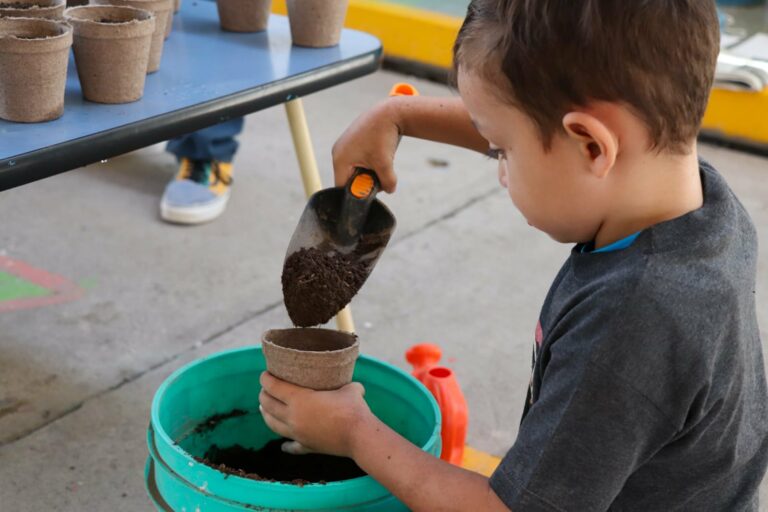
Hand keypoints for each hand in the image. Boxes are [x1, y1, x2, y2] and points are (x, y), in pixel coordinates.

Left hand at [258, 372, 372, 457]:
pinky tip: (284, 445)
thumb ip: (345, 385)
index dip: (266, 379)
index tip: (264, 374)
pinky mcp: (306, 446)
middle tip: (265, 389)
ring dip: (266, 415)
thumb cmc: (353, 408)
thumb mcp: (349, 388)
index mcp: (299, 399)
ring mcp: (297, 434)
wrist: (359, 436)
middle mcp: (293, 417)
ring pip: (273, 424)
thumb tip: (351, 384)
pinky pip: (291, 446)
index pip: (273, 387)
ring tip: (265, 409)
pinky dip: (286, 445)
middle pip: (268, 405)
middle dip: (263, 395)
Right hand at [332, 99, 400, 192]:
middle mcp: (338, 152)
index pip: (342, 187)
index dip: (356, 193)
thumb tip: (389, 190)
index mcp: (340, 159)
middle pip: (347, 178)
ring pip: (354, 169)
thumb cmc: (383, 135)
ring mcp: (344, 145)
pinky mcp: (352, 140)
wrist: (389, 112)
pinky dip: (368, 161)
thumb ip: (387, 182)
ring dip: (368, 170)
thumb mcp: (386, 164)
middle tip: (379, 175)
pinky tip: (379, 154)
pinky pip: (357, 159)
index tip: (370, 191)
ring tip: (381, 162)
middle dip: (364, 180)